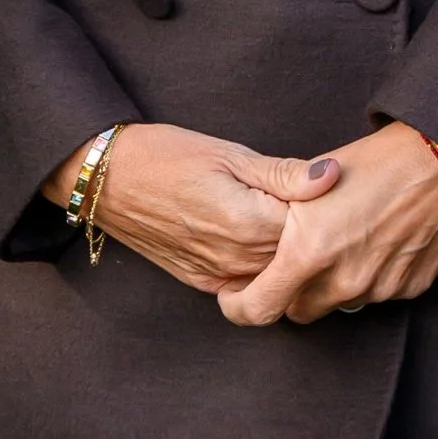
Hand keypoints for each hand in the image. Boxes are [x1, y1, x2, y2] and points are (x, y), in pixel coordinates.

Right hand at [42, 122, 340, 294]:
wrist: (106, 180)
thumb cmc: (166, 156)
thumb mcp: (230, 154)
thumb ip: (284, 174)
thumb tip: (331, 176)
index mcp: (250, 224)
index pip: (313, 229)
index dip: (323, 210)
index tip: (322, 192)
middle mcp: (237, 259)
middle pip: (298, 258)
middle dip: (310, 236)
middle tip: (311, 207)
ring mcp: (218, 275)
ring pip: (274, 276)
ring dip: (285, 255)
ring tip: (284, 222)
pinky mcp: (202, 282)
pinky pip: (246, 284)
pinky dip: (259, 268)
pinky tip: (259, 243)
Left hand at [221, 122, 437, 329]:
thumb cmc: (375, 160)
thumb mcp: (311, 184)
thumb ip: (281, 226)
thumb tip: (258, 247)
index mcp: (310, 253)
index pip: (258, 308)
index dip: (238, 306)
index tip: (235, 295)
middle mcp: (344, 280)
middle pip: (299, 311)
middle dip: (292, 292)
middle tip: (295, 261)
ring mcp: (379, 288)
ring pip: (339, 303)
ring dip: (333, 284)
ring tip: (345, 242)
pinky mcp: (409, 288)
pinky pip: (376, 294)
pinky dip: (370, 277)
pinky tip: (378, 242)